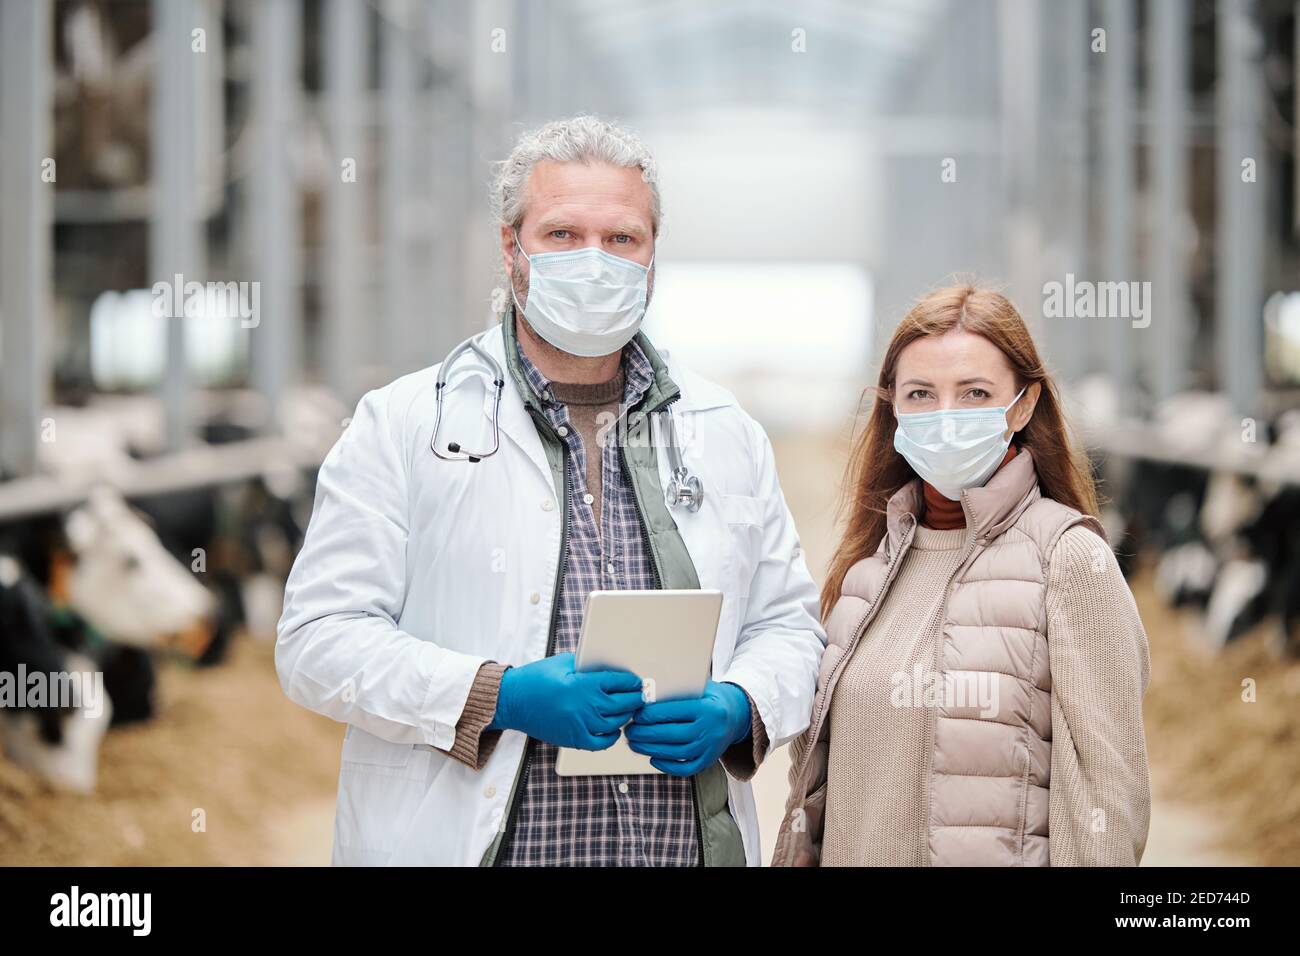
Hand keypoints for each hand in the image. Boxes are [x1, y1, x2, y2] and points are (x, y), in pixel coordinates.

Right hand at [487, 652, 643, 750]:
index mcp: (586, 684)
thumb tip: (606, 665)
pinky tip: (613, 729)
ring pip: (617, 723)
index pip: (621, 683)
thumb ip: (587, 664)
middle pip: (625, 704)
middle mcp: (587, 706)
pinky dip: (612, 737)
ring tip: (628, 709)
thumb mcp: (563, 662)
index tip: (636, 682)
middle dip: (635, 699)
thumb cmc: (535, 679)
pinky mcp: (574, 739)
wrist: (512, 701)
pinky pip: (602, 743)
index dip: (632, 682)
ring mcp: (582, 725)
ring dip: (626, 716)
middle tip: (639, 696)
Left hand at [624, 680, 751, 776]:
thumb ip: (677, 692)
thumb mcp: (699, 688)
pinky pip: (685, 768)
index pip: (672, 712)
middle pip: (671, 734)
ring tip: (635, 743)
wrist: (737, 715)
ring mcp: (710, 748)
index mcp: (707, 708)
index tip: (635, 714)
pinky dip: (667, 765)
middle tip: (629, 730)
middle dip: (645, 733)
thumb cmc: (712, 698)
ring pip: (675, 752)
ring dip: (650, 749)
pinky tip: (653, 758)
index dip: (649, 715)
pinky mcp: (709, 760)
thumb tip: (646, 698)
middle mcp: (710, 730)